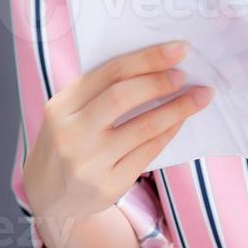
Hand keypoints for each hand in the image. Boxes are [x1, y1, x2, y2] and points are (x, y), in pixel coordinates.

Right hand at [23, 40, 213, 243]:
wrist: (48, 197)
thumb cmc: (65, 143)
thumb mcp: (68, 112)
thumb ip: (99, 91)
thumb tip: (154, 66)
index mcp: (61, 106)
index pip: (109, 73)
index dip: (147, 59)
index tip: (177, 50)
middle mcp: (72, 134)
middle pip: (122, 97)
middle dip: (160, 81)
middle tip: (185, 74)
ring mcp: (90, 163)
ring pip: (143, 127)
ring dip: (177, 109)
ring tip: (199, 97)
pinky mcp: (109, 186)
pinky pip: (148, 153)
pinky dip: (168, 133)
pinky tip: (180, 121)